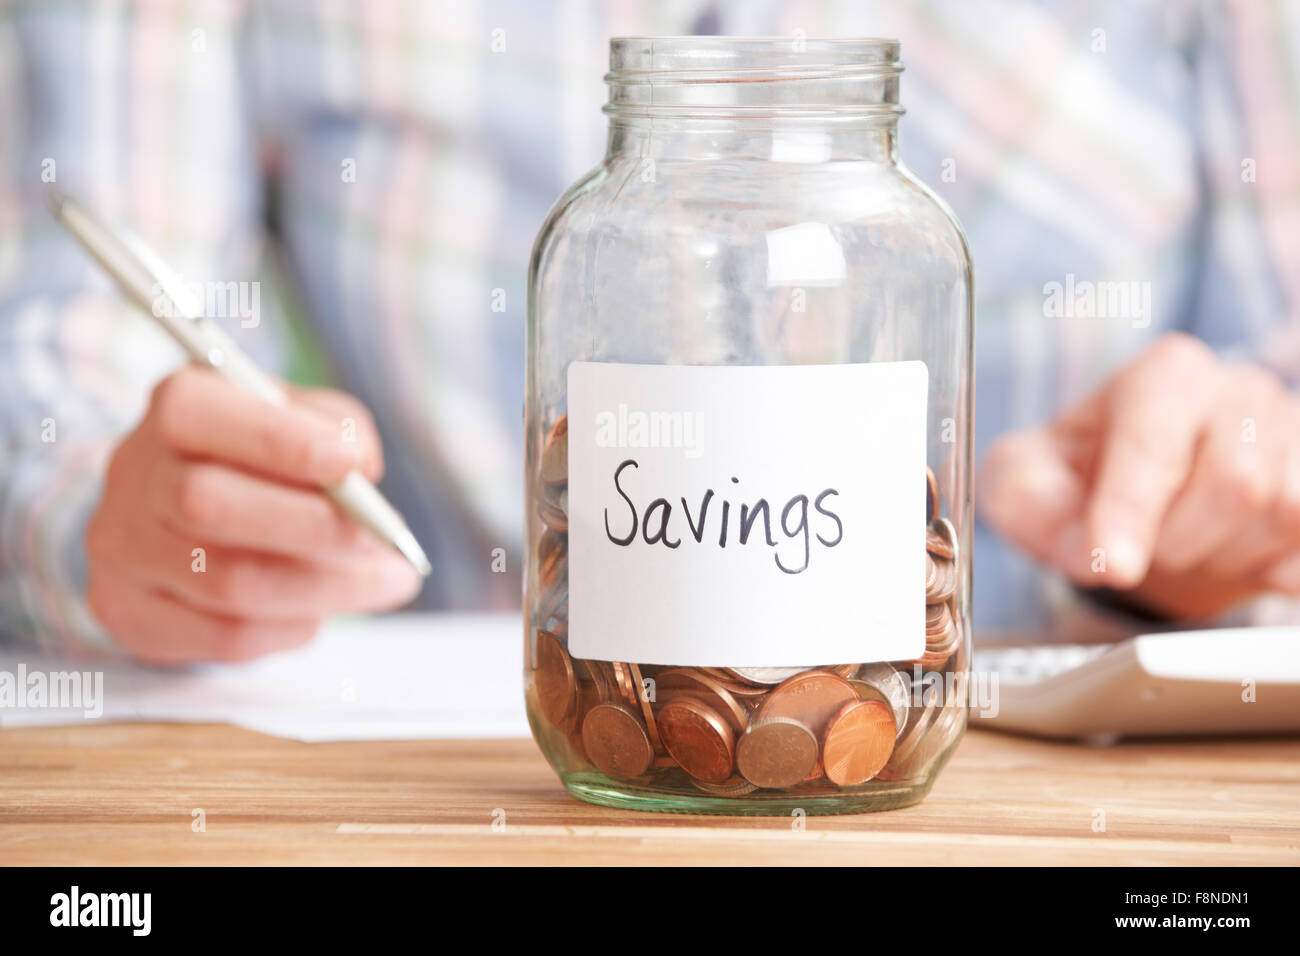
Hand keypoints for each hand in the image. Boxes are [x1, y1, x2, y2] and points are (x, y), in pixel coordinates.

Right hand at [86, 366, 421, 664]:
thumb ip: (338, 429)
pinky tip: (321, 609)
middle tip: (384, 541)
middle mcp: (133, 476)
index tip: (351, 466)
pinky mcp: (132, 615)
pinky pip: (225, 637)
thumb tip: (361, 468)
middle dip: (312, 526)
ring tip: (388, 580)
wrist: (189, 518)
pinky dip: (292, 626)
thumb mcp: (305, 419)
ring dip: (325, 588)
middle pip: (206, 505)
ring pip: (226, 583)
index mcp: (176, 407)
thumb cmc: (266, 457)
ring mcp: (122, 551)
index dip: (278, 442)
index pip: (199, 416)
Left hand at [979, 333, 1299, 619]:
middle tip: (1140, 548)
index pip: (1154, 444)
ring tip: (1182, 545)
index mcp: (1164, 375)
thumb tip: (1093, 554)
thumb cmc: (1077, 480)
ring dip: (1222, 558)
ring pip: (1284, 512)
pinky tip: (1228, 554)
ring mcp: (1294, 431)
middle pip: (1234, 483)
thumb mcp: (1025, 481)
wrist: (1134, 499)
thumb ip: (1035, 505)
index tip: (1112, 563)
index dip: (1130, 510)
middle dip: (1176, 541)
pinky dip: (1268, 570)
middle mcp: (1239, 391)